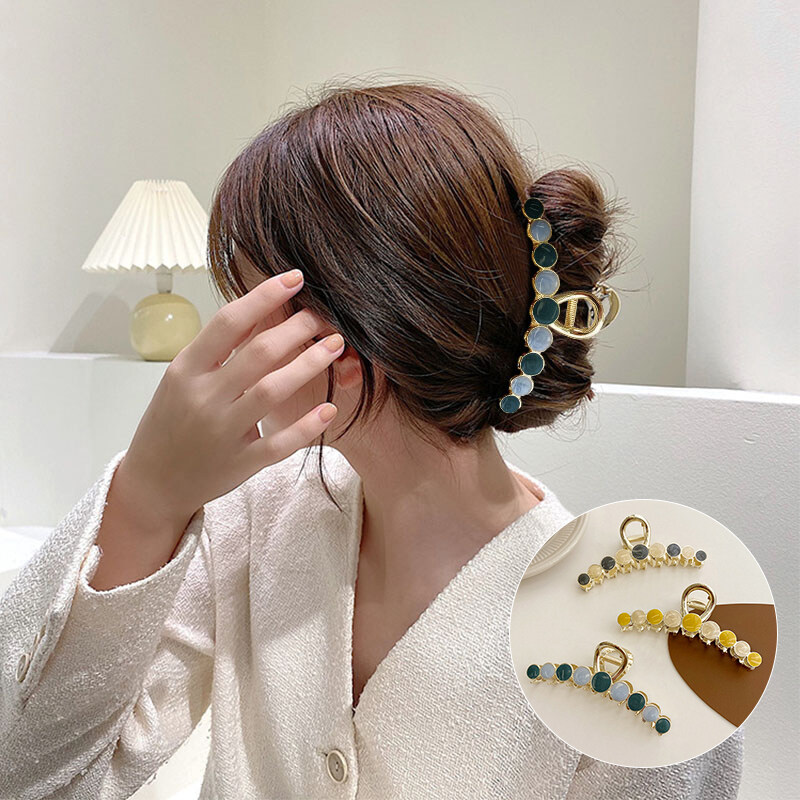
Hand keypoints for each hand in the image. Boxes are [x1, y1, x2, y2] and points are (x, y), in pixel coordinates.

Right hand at [117, 269, 342, 523]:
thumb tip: (260, 308)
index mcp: (185, 370)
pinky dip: (307, 425)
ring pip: (273, 391)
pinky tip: (328, 408)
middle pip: (258, 353)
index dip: (264, 296)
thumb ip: (217, 349)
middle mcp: (203, 398)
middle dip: (296, 328)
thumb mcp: (182, 378)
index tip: (294, 278)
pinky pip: (280, 443)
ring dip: (309, 364)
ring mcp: (222, 433)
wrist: (154, 481)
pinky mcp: (241, 464)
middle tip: (322, 315)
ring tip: (335, 345)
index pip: (227, 322)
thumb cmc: (172, 421)